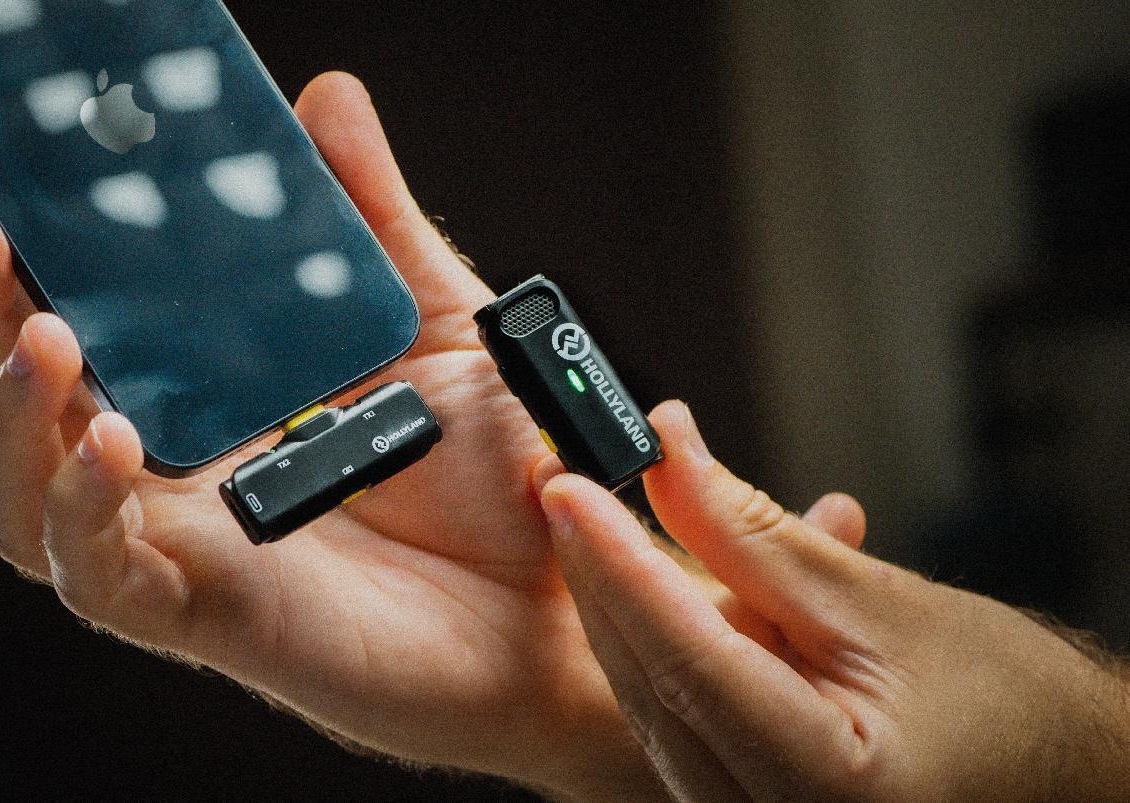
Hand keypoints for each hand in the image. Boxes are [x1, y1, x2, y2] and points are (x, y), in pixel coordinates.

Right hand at [0, 72, 713, 796]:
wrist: (560, 592)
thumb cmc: (498, 470)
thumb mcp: (437, 323)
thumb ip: (373, 222)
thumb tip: (326, 100)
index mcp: (216, 396)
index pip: (91, 323)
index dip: (30, 260)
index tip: (8, 182)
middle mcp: (179, 468)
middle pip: (34, 399)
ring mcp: (184, 542)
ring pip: (27, 498)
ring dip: (13, 418)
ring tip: (43, 336)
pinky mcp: (207, 612)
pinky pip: (101, 573)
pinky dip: (82, 508)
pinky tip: (112, 440)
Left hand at [539, 401, 1129, 800]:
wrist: (1049, 765)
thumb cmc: (999, 693)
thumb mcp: (876, 599)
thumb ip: (757, 535)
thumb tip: (667, 452)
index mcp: (827, 783)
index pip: (690, 660)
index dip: (621, 566)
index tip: (570, 488)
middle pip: (651, 682)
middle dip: (599, 574)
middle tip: (560, 481)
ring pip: (648, 697)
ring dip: (618, 602)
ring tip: (591, 511)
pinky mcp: (735, 799)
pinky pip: (670, 713)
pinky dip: (655, 639)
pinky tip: (642, 574)